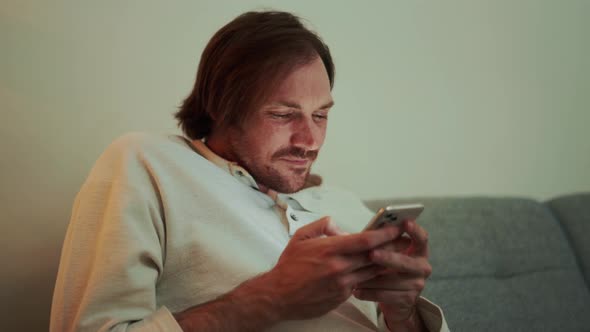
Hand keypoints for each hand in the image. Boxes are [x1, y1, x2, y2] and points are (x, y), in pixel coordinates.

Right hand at [260, 216, 401, 320]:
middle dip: (392, 247)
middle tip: (405, 240)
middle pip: (374, 256)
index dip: (384, 233)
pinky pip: (361, 284)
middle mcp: (339, 267)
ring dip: (386, 263)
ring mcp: (342, 284)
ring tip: (398, 255)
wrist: (278, 296)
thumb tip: (339, 227)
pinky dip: (371, 277)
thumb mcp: (301, 237)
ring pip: (372, 272)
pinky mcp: (342, 297)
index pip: (365, 240)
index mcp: (330, 249)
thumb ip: (322, 226)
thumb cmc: (289, 266)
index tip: (396, 227)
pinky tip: (379, 272)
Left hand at [353, 220, 430, 330]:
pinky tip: (357, 291)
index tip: (405, 222)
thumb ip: (377, 239)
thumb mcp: (385, 251)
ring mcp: (417, 284)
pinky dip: (370, 293)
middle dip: (388, 257)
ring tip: (355, 278)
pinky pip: (387, 295)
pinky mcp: (408, 299)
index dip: (415, 230)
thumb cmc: (385, 267)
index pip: (422, 238)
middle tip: (371, 254)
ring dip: (372, 279)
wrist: (394, 299)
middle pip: (406, 261)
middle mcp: (422, 267)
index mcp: (419, 250)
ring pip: (393, 281)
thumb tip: (348, 227)